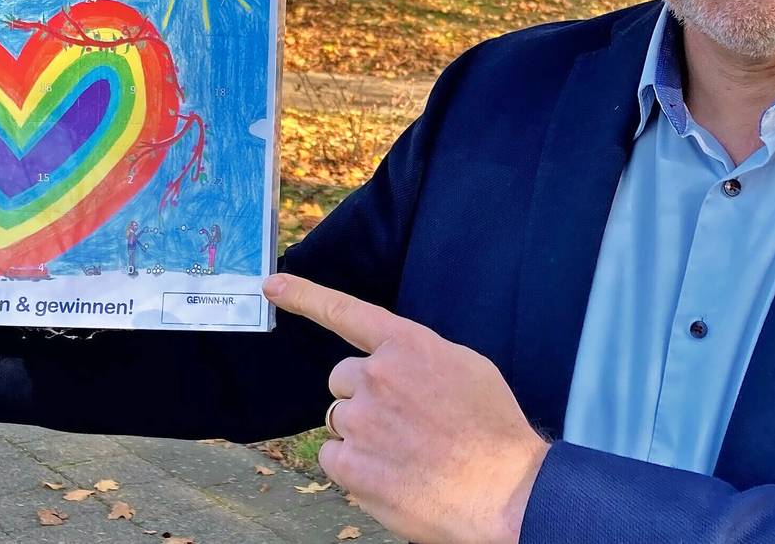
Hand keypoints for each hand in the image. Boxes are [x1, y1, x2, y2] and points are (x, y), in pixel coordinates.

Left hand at [264, 273, 546, 543]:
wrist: (503, 490)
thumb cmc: (493, 430)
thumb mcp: (467, 368)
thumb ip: (421, 358)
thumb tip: (398, 365)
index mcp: (407, 346)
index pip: (346, 312)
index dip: (305, 296)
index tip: (271, 286)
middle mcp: (377, 376)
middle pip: (342, 378)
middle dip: (363, 396)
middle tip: (401, 423)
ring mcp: (361, 420)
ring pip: (339, 419)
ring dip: (361, 433)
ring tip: (404, 453)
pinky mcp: (351, 464)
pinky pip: (332, 457)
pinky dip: (354, 468)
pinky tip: (391, 475)